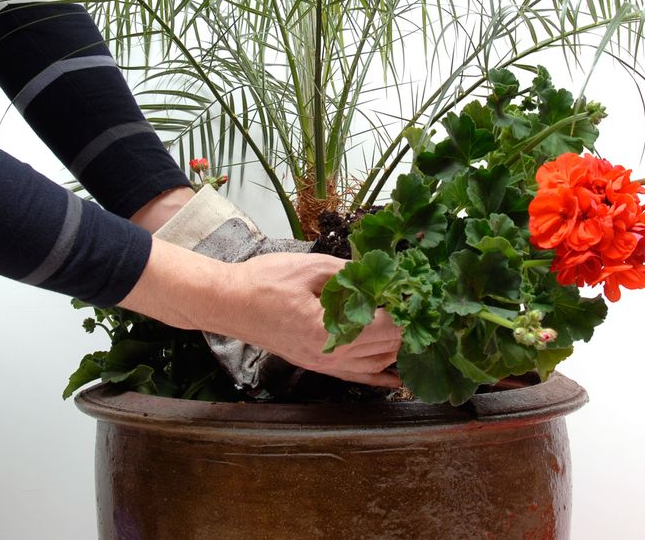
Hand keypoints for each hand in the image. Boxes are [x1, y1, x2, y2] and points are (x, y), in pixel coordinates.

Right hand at [214, 252, 402, 387]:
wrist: (229, 302)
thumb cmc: (265, 281)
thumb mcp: (312, 267)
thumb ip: (350, 274)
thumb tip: (383, 275)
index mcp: (328, 329)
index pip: (385, 327)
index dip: (404, 309)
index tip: (414, 291)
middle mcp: (329, 354)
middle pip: (385, 348)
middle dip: (405, 327)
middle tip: (415, 304)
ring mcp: (322, 363)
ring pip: (374, 364)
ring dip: (395, 348)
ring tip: (409, 327)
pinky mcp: (315, 364)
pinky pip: (355, 377)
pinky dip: (378, 377)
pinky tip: (396, 376)